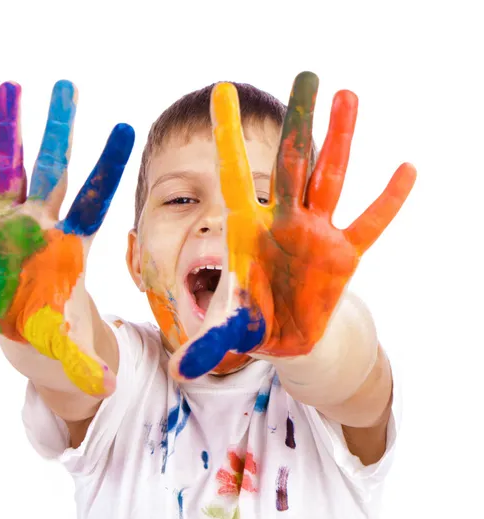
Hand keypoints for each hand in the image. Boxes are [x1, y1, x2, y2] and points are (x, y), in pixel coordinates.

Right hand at [0, 80, 133, 396]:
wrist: (25, 324)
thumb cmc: (53, 326)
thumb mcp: (66, 346)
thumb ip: (83, 363)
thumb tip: (108, 390)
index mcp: (71, 244)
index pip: (94, 198)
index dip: (108, 166)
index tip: (126, 127)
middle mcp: (42, 224)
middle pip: (53, 170)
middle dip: (59, 131)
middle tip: (69, 85)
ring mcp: (9, 225)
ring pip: (6, 170)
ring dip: (6, 132)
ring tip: (10, 86)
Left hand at [170, 72, 415, 379]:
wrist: (285, 336)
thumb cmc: (252, 321)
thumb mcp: (228, 330)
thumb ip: (207, 346)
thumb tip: (178, 374)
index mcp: (247, 232)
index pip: (234, 178)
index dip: (226, 137)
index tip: (220, 91)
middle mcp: (282, 224)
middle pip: (291, 166)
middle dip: (298, 123)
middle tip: (306, 76)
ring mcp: (315, 235)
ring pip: (330, 181)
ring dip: (340, 141)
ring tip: (348, 96)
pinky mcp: (343, 255)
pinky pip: (369, 225)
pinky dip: (387, 201)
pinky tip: (406, 169)